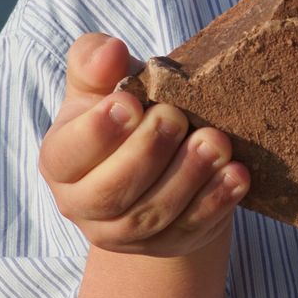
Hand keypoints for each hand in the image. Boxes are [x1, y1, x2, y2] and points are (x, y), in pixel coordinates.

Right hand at [39, 33, 248, 256]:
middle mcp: (83, 205)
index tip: (130, 103)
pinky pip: (189, 231)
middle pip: (108, 194)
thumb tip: (110, 52)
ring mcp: (124, 233)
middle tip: (177, 118)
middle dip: (146, 155)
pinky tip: (236, 174)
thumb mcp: (104, 83)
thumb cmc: (127, 109)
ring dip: (187, 179)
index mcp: (60, 161)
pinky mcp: (166, 244)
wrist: (159, 156)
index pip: (67, 155)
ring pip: (150, 218)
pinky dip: (215, 203)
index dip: (97, 133)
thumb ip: (96, 62)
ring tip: (215, 143)